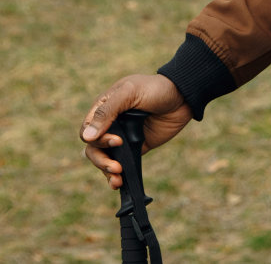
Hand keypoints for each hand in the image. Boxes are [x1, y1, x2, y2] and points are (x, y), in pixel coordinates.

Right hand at [80, 74, 192, 189]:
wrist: (183, 97)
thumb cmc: (155, 88)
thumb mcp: (130, 92)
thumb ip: (108, 112)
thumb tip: (87, 137)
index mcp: (104, 107)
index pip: (87, 129)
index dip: (97, 139)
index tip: (116, 140)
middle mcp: (110, 124)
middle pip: (93, 148)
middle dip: (101, 160)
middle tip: (116, 167)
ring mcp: (123, 137)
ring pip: (104, 158)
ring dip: (106, 170)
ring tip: (117, 179)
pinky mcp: (136, 148)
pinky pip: (121, 163)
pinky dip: (116, 175)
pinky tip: (119, 182)